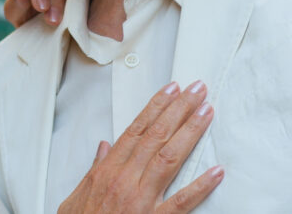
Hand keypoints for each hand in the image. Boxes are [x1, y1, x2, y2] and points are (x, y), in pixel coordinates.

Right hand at [59, 81, 222, 213]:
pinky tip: (216, 172)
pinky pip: (181, 203)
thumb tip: (104, 147)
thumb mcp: (74, 198)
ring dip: (190, 132)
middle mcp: (124, 181)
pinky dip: (200, 186)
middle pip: (156, 136)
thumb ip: (92, 169)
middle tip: (197, 90)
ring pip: (169, 158)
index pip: (135, 130)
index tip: (171, 89)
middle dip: (178, 109)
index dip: (155, 107)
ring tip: (206, 113)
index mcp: (107, 172)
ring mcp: (140, 201)